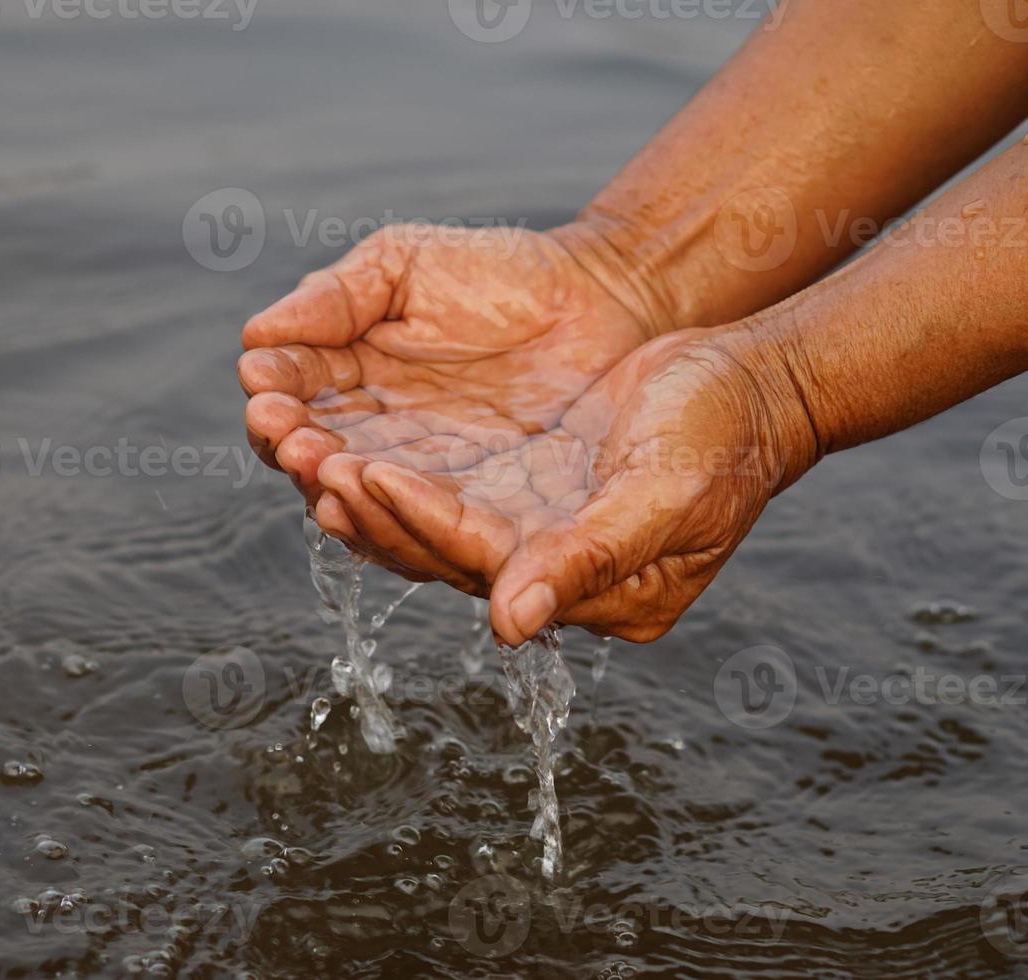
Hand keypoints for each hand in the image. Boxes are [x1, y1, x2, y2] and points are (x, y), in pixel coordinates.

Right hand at [238, 221, 666, 589]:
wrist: (605, 299)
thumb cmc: (501, 273)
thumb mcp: (404, 264)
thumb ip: (334, 297)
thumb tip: (255, 335)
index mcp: (347, 377)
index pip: (291, 398)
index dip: (273, 399)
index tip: (264, 391)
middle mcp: (374, 436)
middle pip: (316, 458)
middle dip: (296, 449)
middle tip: (290, 437)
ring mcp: (422, 477)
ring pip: (362, 498)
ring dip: (336, 488)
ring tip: (324, 466)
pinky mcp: (475, 511)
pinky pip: (427, 525)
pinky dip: (396, 518)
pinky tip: (375, 499)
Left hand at [338, 328, 817, 642]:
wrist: (747, 383)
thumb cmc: (724, 434)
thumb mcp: (668, 493)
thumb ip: (591, 558)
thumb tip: (511, 625)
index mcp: (597, 590)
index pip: (485, 561)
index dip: (422, 520)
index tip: (363, 472)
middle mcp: (552, 576)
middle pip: (438, 553)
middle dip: (367, 508)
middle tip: (302, 455)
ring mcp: (533, 538)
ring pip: (425, 526)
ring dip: (361, 491)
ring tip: (298, 446)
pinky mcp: (518, 499)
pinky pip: (437, 495)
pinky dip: (387, 473)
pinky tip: (340, 446)